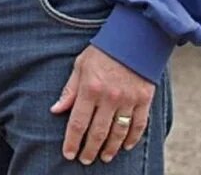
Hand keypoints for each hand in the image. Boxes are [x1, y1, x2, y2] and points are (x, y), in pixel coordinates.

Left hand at [50, 45, 155, 164]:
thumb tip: (56, 110)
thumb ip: (69, 90)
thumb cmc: (102, 52)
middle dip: (89, 149)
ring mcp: (128, 100)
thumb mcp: (80, 66)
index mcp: (90, 88)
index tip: (69, 154)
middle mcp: (109, 97)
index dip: (73, 141)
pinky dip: (132, 139)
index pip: (78, 122)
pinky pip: (138, 126)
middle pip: (97, 132)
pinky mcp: (144, 101)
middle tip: (85, 160)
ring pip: (118, 133)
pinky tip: (125, 147)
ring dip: (110, 148)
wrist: (133, 39)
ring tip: (103, 157)